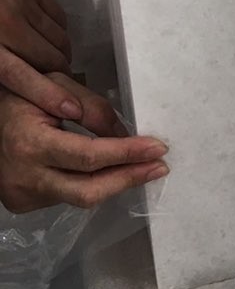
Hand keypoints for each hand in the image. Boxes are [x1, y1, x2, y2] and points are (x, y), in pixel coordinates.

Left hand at [0, 0, 82, 121]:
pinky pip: (60, 16)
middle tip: (57, 78)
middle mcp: (5, 24)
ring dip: (61, 52)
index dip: (48, 95)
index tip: (70, 109)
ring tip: (51, 55)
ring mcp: (21, 2)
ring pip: (60, 39)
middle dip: (58, 73)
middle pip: (50, 59)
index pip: (23, 77)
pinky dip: (59, 29)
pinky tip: (47, 32)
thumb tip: (16, 86)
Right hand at [0, 74, 168, 213]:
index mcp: (30, 143)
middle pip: (89, 190)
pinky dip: (91, 183)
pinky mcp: (23, 203)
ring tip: (142, 168)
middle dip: (129, 178)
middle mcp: (25, 177)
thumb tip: (126, 136)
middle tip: (159, 166)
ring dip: (114, 182)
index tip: (157, 148)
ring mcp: (22, 195)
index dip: (126, 154)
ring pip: (81, 198)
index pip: (88, 156)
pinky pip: (67, 196)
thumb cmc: (22, 96)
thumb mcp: (57, 85)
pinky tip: (106, 170)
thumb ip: (93, 108)